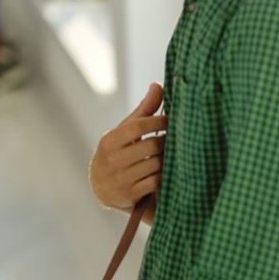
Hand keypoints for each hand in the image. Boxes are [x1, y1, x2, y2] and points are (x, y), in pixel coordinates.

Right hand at [89, 83, 166, 212]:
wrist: (102, 186)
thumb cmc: (118, 152)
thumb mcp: (124, 132)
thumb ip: (143, 111)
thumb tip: (158, 85)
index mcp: (109, 140)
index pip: (139, 126)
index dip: (159, 121)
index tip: (172, 120)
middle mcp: (112, 159)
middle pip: (151, 146)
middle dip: (166, 142)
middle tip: (176, 138)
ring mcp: (120, 178)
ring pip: (156, 164)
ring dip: (167, 160)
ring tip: (171, 154)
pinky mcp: (129, 194)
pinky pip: (155, 182)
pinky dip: (163, 176)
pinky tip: (165, 171)